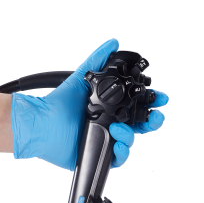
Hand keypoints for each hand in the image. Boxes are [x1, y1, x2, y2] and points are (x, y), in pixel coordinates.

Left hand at [10, 38, 167, 171]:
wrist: (43, 125)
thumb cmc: (59, 104)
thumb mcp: (81, 78)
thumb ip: (97, 60)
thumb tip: (113, 43)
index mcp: (109, 107)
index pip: (136, 105)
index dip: (150, 102)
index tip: (160, 98)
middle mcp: (110, 123)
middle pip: (140, 125)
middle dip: (152, 121)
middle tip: (156, 116)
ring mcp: (105, 139)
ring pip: (130, 141)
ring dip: (130, 135)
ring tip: (118, 128)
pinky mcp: (98, 153)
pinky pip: (118, 159)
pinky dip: (121, 153)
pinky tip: (116, 144)